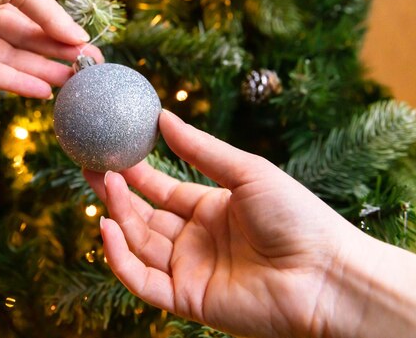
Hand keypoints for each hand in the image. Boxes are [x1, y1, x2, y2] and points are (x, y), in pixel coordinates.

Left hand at [0, 0, 100, 97]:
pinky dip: (12, 82)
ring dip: (38, 73)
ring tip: (70, 84)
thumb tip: (78, 37)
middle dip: (54, 57)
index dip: (60, 34)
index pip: (33, 17)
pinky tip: (41, 92)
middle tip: (85, 73)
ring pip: (6, 59)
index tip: (88, 52)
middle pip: (22, 41)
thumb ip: (48, 14)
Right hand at [84, 110, 415, 337]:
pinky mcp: (186, 298)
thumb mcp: (246, 171)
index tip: (109, 150)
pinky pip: (142, 280)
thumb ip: (201, 149)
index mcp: (210, 209)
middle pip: (143, 216)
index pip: (160, 190)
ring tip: (103, 184)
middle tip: (89, 166)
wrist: (326, 274)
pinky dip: (120, 257)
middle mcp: (195, 240)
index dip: (134, 172)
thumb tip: (163, 117)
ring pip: (138, 244)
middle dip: (115, 192)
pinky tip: (108, 226)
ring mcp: (189, 270)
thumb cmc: (296, 217)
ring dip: (117, 216)